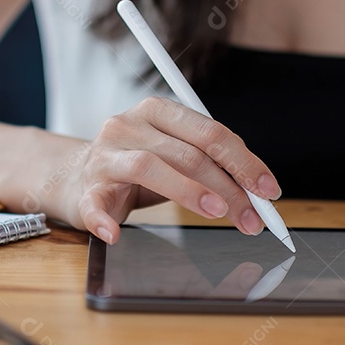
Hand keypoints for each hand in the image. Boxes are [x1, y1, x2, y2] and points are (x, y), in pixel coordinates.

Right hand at [60, 97, 280, 243]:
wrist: (76, 177)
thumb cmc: (137, 167)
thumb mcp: (175, 155)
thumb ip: (210, 163)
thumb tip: (258, 190)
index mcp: (157, 111)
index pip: (209, 131)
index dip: (244, 161)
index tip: (268, 189)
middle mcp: (128, 125)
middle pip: (187, 153)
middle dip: (227, 186)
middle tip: (251, 216)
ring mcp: (104, 157)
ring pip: (149, 167)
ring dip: (187, 192)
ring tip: (216, 213)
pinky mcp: (85, 190)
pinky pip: (94, 204)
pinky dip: (104, 219)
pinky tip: (115, 234)